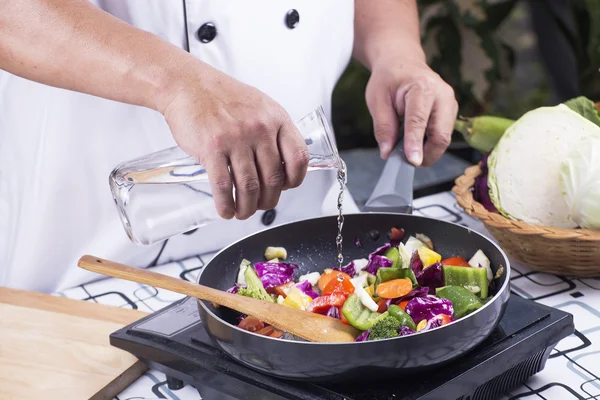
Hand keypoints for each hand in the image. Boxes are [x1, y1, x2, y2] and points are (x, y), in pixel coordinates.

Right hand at [162, 65, 308, 219]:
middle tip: (260, 205)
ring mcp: (236, 139)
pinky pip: (224, 186)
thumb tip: (282, 166)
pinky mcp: (212, 148)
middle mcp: (259, 128)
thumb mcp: (260, 107)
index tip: (285, 187)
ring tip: (242, 212)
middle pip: (273, 179)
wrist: (188, 85)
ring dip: (247, 207)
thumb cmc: (223, 98)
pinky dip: (226, 204)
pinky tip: (226, 210)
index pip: (298, 158)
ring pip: (250, 187)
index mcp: (276, 119)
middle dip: (268, 200)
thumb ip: (273, 133)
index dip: (295, 180)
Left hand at [365, 57, 457, 166]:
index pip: (419, 120)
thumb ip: (383, 127)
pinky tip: (416, 140)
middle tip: (407, 162)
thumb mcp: (377, 100)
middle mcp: (442, 94)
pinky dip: (430, 143)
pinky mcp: (451, 111)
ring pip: (445, 138)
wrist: (403, 62)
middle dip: (426, 154)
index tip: (413, 161)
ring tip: (408, 149)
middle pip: (441, 134)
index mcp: (422, 87)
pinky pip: (443, 134)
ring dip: (427, 150)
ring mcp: (450, 103)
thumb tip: (387, 152)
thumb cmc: (389, 79)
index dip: (415, 143)